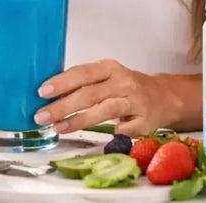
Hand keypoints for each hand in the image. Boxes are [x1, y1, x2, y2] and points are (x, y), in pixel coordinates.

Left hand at [34, 59, 186, 137]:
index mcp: (110, 68)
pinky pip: (124, 130)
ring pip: (104, 110)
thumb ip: (82, 83)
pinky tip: (99, 137)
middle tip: (42, 116)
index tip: (42, 92)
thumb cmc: (125, 87)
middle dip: (63, 106)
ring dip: (79, 120)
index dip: (62, 82)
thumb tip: (49, 96)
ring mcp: (135, 102)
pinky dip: (112, 133)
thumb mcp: (106, 77)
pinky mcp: (145, 121)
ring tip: (58, 127)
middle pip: (90, 94)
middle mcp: (123, 83)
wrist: (163, 97)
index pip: (82, 73)